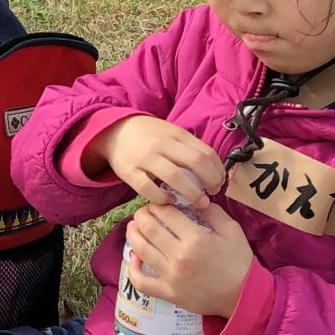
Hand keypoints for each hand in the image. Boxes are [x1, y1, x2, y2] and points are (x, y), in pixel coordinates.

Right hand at [89, 114, 226, 208]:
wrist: (115, 131)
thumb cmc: (150, 136)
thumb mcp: (172, 134)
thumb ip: (190, 148)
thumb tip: (214, 172)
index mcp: (177, 135)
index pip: (207, 153)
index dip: (218, 171)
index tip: (219, 183)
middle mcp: (163, 145)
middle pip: (196, 163)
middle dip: (211, 182)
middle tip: (211, 194)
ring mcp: (145, 158)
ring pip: (175, 177)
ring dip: (192, 194)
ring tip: (198, 202)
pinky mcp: (129, 172)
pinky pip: (149, 189)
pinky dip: (163, 198)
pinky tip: (170, 201)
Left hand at [125, 200, 253, 320]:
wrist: (243, 296)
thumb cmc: (238, 261)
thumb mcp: (232, 230)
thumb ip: (212, 211)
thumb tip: (193, 198)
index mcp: (196, 238)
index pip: (166, 213)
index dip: (157, 204)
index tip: (157, 203)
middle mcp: (179, 256)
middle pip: (148, 228)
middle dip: (141, 215)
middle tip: (143, 212)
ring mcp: (171, 276)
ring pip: (140, 249)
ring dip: (132, 234)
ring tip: (133, 227)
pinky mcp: (168, 293)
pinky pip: (141, 282)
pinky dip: (132, 268)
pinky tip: (133, 257)